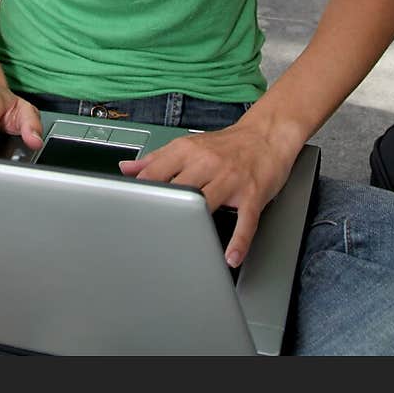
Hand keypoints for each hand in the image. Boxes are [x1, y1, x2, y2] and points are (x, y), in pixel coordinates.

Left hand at [117, 122, 295, 267]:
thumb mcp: (189, 145)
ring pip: (207, 202)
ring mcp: (231, 179)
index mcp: (188, 151)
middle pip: (178, 188)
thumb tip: (126, 168)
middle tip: (150, 235)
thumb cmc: (227, 145)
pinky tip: (230, 257)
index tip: (129, 210)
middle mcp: (208, 163)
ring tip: (186, 247)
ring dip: (196, 225)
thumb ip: (157, 158)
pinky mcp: (253, 194)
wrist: (267, 135)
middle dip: (163, 209)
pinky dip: (239, 242)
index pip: (156, 171)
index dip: (140, 191)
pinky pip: (246, 221)